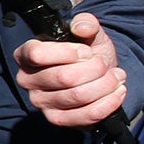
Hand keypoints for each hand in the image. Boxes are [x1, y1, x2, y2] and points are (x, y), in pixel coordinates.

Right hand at [13, 12, 127, 127]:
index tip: (87, 51)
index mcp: (26, 55)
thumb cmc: (87, 54)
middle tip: (104, 65)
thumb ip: (86, 23)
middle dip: (94, 69)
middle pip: (63, 77)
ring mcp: (40, 102)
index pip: (37, 54)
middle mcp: (27, 80)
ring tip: (116, 77)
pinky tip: (117, 92)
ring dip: (105, 85)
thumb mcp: (89, 34)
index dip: (68, 52)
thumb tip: (81, 27)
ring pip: (77, 96)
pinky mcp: (57, 119)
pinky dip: (108, 103)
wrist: (96, 77)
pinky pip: (85, 115)